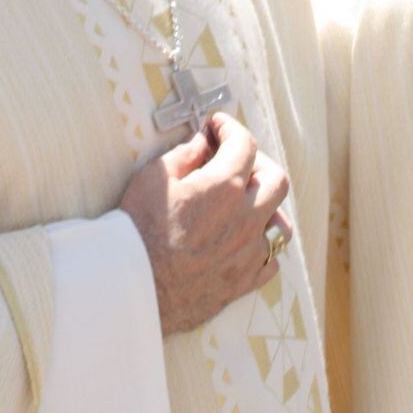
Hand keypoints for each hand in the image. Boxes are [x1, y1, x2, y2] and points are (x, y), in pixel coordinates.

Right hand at [120, 113, 291, 335]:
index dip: (230, 128)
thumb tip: (203, 143)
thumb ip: (185, 155)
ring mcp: (246, 254)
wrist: (131, 286)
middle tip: (232, 159)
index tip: (217, 126)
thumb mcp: (155, 177)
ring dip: (268, 206)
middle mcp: (245, 220)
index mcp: (225, 188)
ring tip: (245, 202)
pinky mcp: (241, 284)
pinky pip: (270, 262)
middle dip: (258, 161)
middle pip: (276, 180)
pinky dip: (262, 245)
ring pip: (281, 224)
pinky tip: (243, 240)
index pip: (244, 144)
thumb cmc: (139, 230)